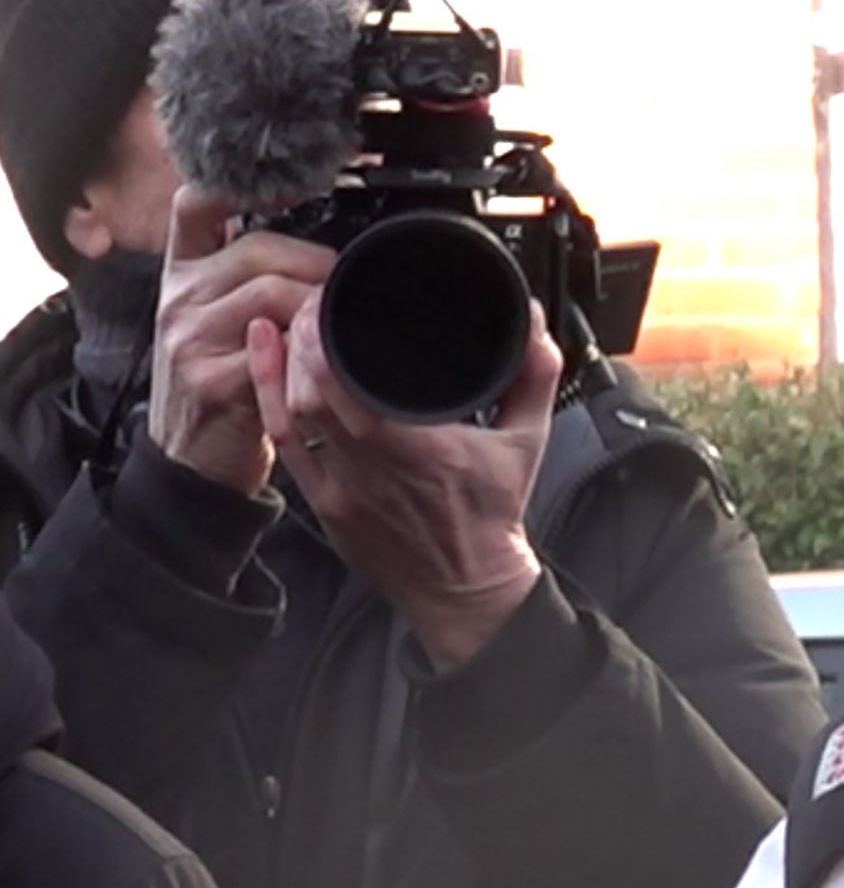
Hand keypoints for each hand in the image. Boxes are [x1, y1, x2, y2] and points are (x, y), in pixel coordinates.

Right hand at [145, 190, 336, 497]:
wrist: (195, 458)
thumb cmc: (225, 383)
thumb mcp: (226, 319)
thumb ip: (254, 278)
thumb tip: (325, 251)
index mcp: (182, 273)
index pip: (194, 205)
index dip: (238, 187)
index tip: (289, 193)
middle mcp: (177, 296)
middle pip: (257, 248)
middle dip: (314, 265)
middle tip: (338, 291)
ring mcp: (187, 336)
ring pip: (271, 290)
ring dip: (317, 307)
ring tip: (330, 329)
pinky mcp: (209, 376)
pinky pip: (277, 345)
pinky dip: (309, 349)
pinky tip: (317, 362)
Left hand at [249, 287, 556, 672]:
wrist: (467, 590)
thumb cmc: (492, 518)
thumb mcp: (528, 444)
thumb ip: (534, 379)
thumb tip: (533, 327)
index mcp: (424, 448)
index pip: (353, 380)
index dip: (326, 333)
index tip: (333, 298)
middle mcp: (376, 467)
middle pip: (314, 388)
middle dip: (302, 335)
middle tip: (310, 301)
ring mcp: (344, 488)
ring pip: (293, 412)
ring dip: (285, 362)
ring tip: (290, 324)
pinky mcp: (325, 503)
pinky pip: (285, 444)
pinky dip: (270, 398)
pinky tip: (265, 365)